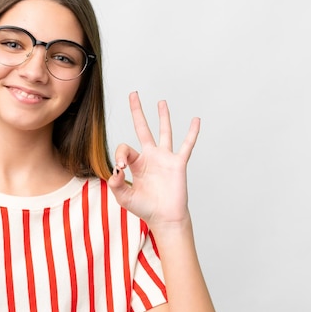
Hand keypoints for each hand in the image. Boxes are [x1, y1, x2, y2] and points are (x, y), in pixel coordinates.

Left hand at [107, 92, 199, 227]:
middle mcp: (150, 157)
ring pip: (164, 132)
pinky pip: (186, 145)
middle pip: (142, 128)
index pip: (124, 148)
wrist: (164, 218)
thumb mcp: (124, 197)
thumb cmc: (145, 208)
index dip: (120, 154)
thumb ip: (116, 185)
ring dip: (163, 116)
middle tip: (133, 94)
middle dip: (137, 111)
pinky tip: (195, 120)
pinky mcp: (178, 164)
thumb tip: (114, 171)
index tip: (120, 167)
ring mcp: (165, 158)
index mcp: (136, 163)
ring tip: (161, 102)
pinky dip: (192, 133)